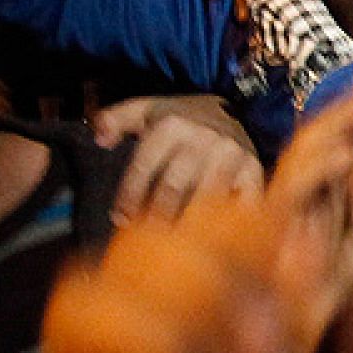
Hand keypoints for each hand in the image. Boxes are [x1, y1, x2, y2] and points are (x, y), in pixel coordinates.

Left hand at [94, 95, 263, 224]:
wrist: (233, 108)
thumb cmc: (183, 118)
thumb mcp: (147, 109)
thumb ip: (116, 119)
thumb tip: (100, 138)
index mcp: (173, 124)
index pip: (144, 166)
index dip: (129, 195)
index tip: (120, 218)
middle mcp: (203, 137)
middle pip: (174, 185)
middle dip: (155, 214)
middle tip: (146, 235)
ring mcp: (231, 153)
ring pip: (205, 196)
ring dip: (187, 222)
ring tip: (174, 244)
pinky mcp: (252, 167)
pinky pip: (241, 200)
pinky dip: (230, 219)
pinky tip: (215, 234)